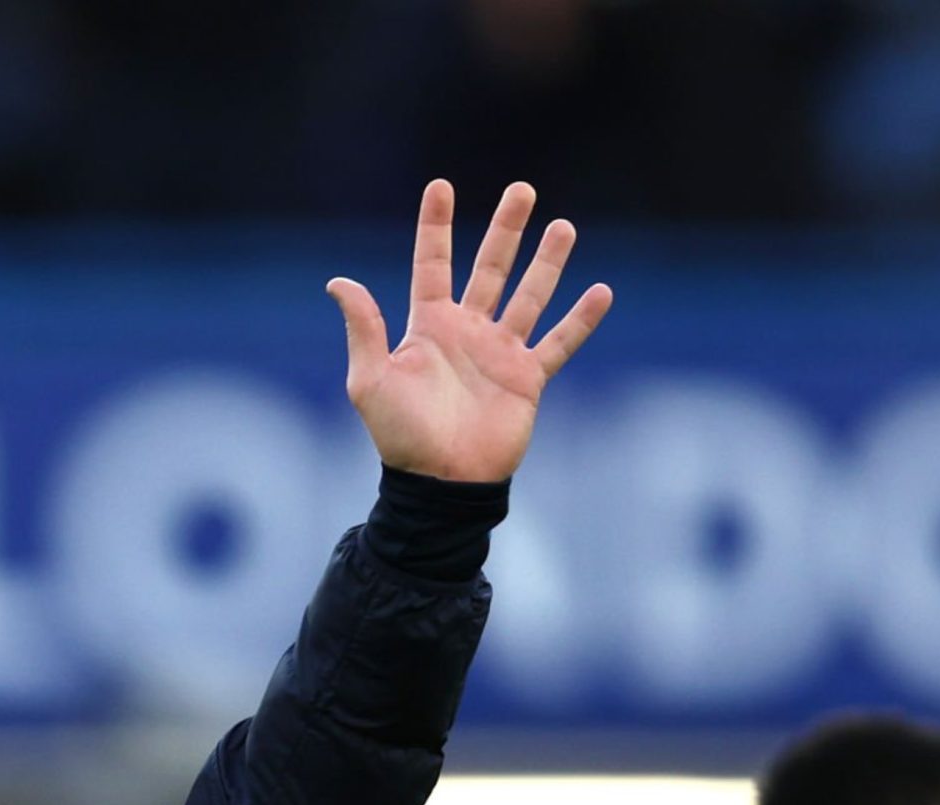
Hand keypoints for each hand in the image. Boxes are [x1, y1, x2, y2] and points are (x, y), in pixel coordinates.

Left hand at [328, 181, 611, 483]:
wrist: (440, 483)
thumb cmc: (401, 435)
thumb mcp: (370, 380)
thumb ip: (363, 329)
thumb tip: (338, 281)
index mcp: (428, 326)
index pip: (432, 264)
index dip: (435, 226)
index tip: (440, 186)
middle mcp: (467, 332)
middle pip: (489, 268)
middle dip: (505, 230)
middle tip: (522, 190)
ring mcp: (500, 353)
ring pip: (529, 296)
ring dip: (547, 262)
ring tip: (563, 226)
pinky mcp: (527, 379)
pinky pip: (559, 343)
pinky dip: (581, 319)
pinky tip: (601, 290)